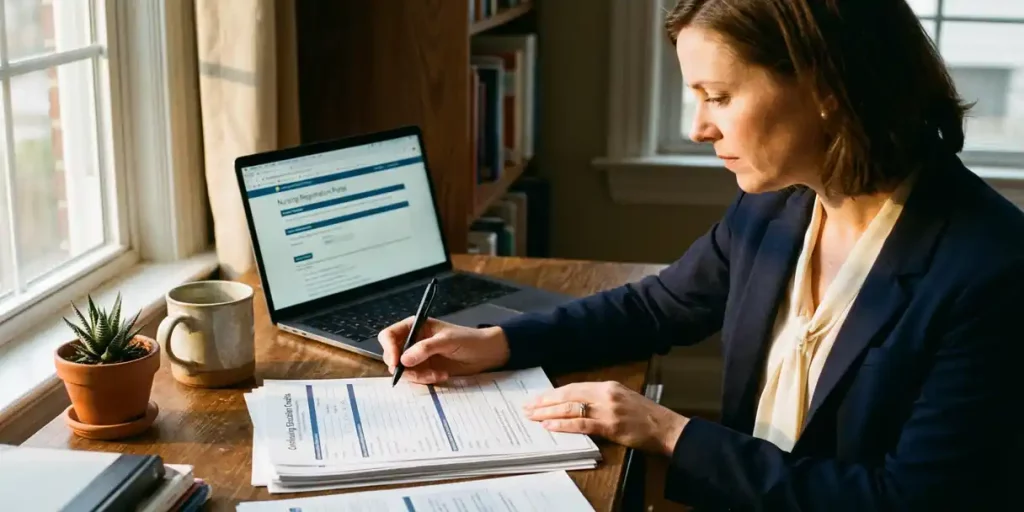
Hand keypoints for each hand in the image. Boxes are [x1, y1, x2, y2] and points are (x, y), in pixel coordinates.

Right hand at [378, 317, 509, 383]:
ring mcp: (418, 357)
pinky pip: (415, 378)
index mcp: (415, 326)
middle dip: (404, 367)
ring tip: (437, 374)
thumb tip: (404, 360)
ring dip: (418, 375)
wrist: (486, 354)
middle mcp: (412, 341)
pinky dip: (426, 379)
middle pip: (392, 356)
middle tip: (419, 372)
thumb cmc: (468, 340)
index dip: (389, 348)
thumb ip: (425, 348)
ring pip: (404, 370)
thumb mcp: (447, 341)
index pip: (389, 335)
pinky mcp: (425, 369)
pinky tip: (441, 375)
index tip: (397, 362)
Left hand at [523, 381, 688, 456]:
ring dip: (549, 413)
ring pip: (570, 408)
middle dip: (545, 402)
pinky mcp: (610, 425)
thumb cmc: (645, 415)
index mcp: (607, 385)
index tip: (538, 398)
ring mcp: (607, 409)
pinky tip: (550, 426)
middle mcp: (605, 394)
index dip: (553, 393)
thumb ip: (600, 399)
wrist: (666, 427)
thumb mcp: (622, 399)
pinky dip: (564, 425)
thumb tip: (576, 404)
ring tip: (533, 416)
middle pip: (568, 395)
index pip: (573, 387)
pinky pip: (581, 424)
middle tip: (528, 407)